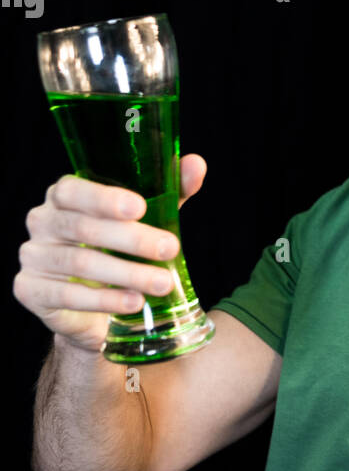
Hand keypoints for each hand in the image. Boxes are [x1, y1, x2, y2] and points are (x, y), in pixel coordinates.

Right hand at [13, 154, 207, 354]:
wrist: (93, 306)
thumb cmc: (120, 249)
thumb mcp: (149, 217)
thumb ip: (170, 190)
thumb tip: (196, 164)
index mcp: (64, 196)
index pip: (74, 189)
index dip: (104, 198)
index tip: (140, 207)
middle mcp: (42, 221)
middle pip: (82, 227)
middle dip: (131, 239)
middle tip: (170, 248)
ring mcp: (33, 256)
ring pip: (79, 262)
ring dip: (126, 273)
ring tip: (162, 282)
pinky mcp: (30, 290)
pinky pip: (67, 294)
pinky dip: (105, 299)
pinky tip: (134, 302)